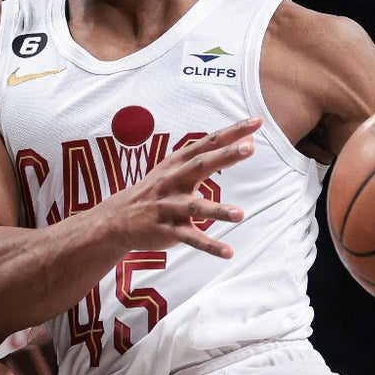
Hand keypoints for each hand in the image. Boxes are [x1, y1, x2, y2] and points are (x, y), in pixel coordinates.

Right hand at [99, 117, 260, 258]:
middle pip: (200, 165)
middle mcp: (172, 180)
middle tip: (249, 149)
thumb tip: (243, 143)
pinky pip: (190, 238)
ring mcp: (169, 206)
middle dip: (224, 156)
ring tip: (240, 214)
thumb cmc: (156, 189)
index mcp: (177, 162)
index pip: (208, 143)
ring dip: (218, 210)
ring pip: (195, 207)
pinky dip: (209, 245)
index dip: (231, 132)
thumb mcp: (174, 168)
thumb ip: (205, 156)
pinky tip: (228, 252)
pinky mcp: (167, 229)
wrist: (119, 217)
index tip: (255, 122)